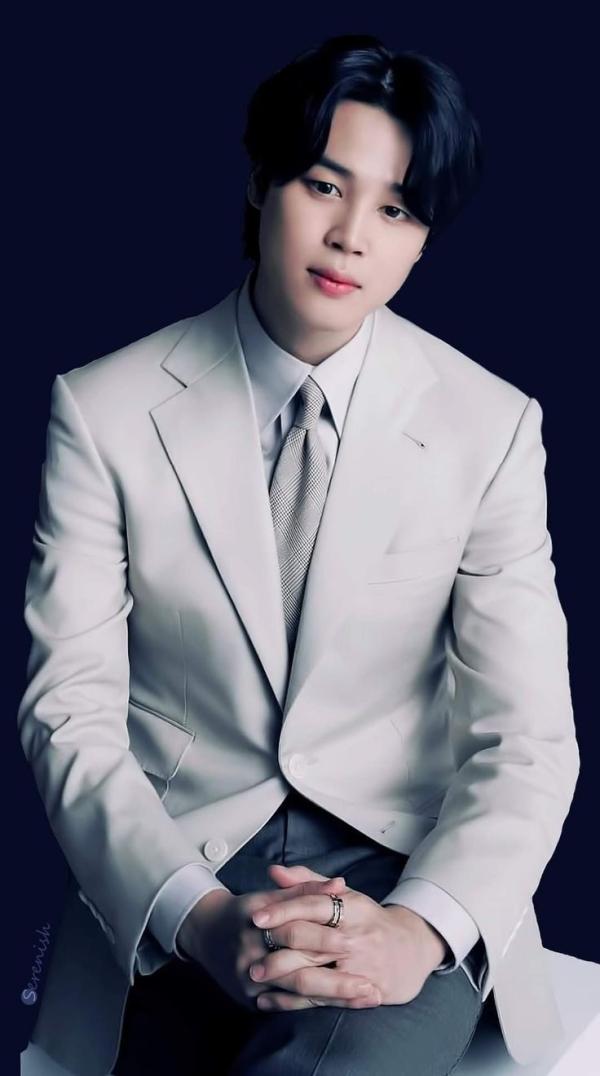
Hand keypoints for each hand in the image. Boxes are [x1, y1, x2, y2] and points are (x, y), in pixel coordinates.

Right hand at [176, 873, 378, 1012]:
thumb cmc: (246, 911)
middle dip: (336, 979)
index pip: (296, 929)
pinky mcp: (250, 999)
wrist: (205, 933)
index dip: (326, 936)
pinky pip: (286, 1006)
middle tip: (369, 984)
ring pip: (296, 992)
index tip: (355, 941)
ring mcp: (249, 980)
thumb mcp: (271, 895)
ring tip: (364, 997)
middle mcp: (251, 953)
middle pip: (299, 969)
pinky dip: (314, 1008)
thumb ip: (306, 890)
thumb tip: (340, 884)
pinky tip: (338, 1007)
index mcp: (258, 921)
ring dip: (333, 997)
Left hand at [248, 863, 447, 1010]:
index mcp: (352, 908)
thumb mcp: (346, 896)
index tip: (256, 916)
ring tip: (254, 974)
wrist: (411, 951)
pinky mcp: (359, 993)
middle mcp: (356, 937)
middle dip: (277, 945)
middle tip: (248, 948)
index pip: (314, 905)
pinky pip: (320, 1000)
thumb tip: (273, 871)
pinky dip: (291, 1002)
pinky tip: (268, 1000)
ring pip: (313, 973)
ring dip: (280, 976)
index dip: (283, 909)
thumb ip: (308, 882)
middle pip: (310, 940)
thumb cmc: (369, 921)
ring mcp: (359, 967)